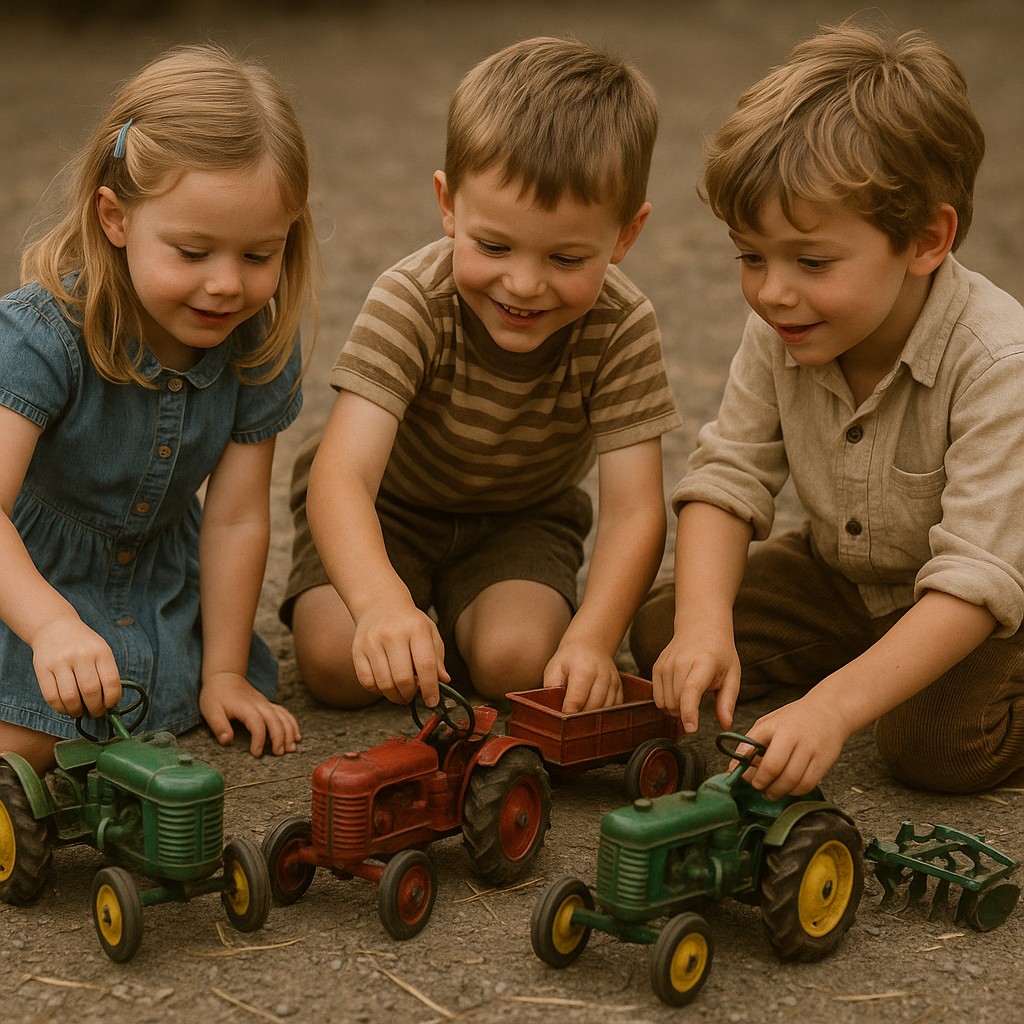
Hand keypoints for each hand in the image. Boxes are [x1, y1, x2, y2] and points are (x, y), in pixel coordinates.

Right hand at [31, 616, 121, 717]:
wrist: (55, 626)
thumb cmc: (83, 644)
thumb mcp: (100, 650)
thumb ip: (106, 673)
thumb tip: (109, 703)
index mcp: (100, 651)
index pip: (111, 682)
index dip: (112, 700)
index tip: (110, 706)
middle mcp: (81, 655)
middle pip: (90, 692)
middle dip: (95, 708)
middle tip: (96, 712)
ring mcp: (60, 662)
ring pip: (70, 697)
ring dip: (77, 711)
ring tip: (80, 711)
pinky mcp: (42, 668)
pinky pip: (51, 697)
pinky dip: (61, 709)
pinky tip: (66, 708)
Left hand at [200, 671, 300, 756]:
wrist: (225, 676)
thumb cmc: (216, 695)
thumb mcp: (210, 711)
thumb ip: (219, 726)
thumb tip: (227, 741)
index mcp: (245, 707)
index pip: (257, 724)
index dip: (259, 739)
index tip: (256, 754)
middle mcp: (259, 705)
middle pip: (275, 720)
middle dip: (280, 737)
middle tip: (279, 754)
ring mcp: (266, 704)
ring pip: (283, 716)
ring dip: (289, 732)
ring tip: (291, 749)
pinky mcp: (269, 704)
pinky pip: (285, 713)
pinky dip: (292, 724)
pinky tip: (296, 736)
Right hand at [351, 601, 448, 706]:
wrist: (379, 603)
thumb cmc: (409, 622)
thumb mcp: (430, 633)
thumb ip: (437, 658)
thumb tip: (443, 681)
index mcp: (416, 628)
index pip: (425, 664)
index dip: (430, 688)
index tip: (432, 701)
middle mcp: (392, 634)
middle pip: (403, 678)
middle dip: (411, 695)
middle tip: (414, 695)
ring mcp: (372, 642)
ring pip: (384, 684)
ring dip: (395, 696)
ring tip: (402, 693)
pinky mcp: (357, 651)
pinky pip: (367, 682)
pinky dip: (379, 691)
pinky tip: (387, 686)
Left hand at [543, 642, 622, 712]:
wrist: (590, 644)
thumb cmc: (568, 659)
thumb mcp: (554, 670)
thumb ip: (552, 689)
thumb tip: (553, 710)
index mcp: (583, 669)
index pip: (577, 700)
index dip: (568, 713)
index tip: (560, 720)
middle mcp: (602, 674)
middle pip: (592, 707)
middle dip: (580, 717)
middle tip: (569, 723)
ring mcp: (613, 681)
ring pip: (605, 709)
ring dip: (592, 717)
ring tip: (580, 718)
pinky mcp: (619, 686)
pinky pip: (614, 707)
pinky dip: (603, 713)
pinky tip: (592, 712)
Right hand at [651, 624, 739, 734]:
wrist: (700, 627)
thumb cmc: (719, 653)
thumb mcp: (732, 675)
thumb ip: (727, 701)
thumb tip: (726, 725)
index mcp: (703, 664)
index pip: (691, 691)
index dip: (689, 712)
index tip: (691, 729)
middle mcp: (680, 663)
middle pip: (676, 702)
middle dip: (686, 714)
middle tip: (698, 706)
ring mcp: (665, 664)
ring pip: (665, 703)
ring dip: (676, 710)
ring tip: (689, 698)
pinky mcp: (656, 667)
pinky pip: (657, 697)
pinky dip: (666, 702)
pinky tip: (678, 693)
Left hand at [734, 692, 851, 798]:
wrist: (830, 710)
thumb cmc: (795, 719)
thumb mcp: (769, 722)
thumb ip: (752, 742)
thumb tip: (735, 766)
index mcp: (775, 725)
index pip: (753, 748)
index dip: (744, 766)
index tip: (740, 775)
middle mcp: (793, 736)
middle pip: (773, 768)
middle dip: (761, 783)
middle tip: (757, 786)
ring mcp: (810, 749)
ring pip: (791, 780)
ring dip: (777, 791)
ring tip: (770, 792)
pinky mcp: (824, 761)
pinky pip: (807, 784)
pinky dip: (795, 792)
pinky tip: (788, 789)